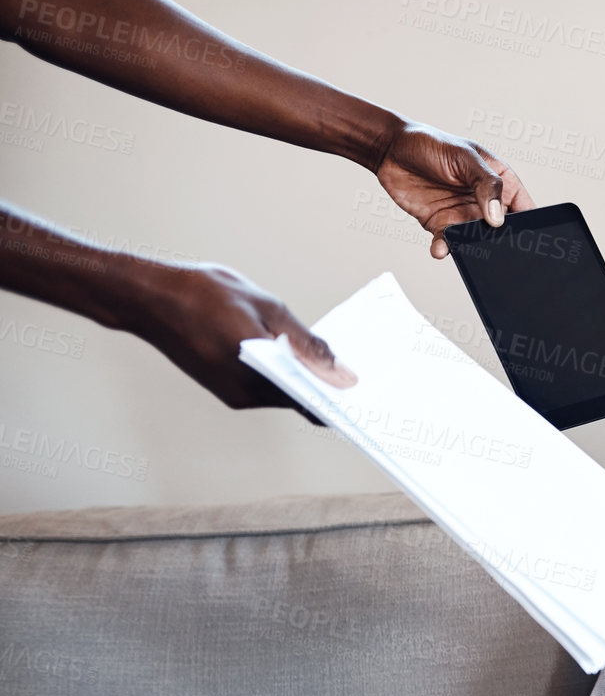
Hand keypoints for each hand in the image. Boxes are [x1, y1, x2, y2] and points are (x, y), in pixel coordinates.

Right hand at [134, 263, 354, 420]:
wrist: (148, 297)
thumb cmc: (204, 294)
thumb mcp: (266, 307)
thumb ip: (302, 339)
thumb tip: (337, 366)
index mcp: (256, 374)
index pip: (309, 402)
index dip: (338, 401)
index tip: (365, 397)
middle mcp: (244, 394)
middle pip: (297, 400)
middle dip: (324, 389)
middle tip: (357, 373)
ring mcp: (232, 394)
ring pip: (280, 394)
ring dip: (302, 381)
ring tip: (331, 360)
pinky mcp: (224, 388)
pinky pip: (263, 387)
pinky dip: (281, 376)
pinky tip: (295, 356)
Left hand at [373, 120, 536, 257]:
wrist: (390, 149)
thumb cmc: (430, 143)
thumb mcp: (464, 157)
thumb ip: (487, 185)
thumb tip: (498, 217)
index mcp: (500, 181)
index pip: (525, 207)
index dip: (529, 223)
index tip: (526, 236)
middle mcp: (484, 201)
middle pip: (503, 230)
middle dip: (501, 241)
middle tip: (493, 245)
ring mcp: (464, 214)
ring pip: (477, 240)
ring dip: (472, 248)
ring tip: (462, 245)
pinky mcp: (441, 225)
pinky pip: (449, 243)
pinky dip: (445, 249)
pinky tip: (440, 247)